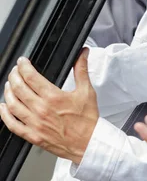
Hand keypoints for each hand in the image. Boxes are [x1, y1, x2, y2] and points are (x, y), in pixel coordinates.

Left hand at [0, 48, 98, 163]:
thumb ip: (81, 70)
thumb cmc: (87, 119)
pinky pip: (12, 124)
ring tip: (9, 85)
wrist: (88, 142)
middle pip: (19, 88)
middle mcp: (41, 109)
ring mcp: (34, 123)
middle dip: (14, 76)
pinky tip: (4, 107)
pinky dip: (4, 115)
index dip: (23, 66)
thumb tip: (83, 54)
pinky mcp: (32, 135)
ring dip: (8, 92)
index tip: (22, 62)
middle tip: (15, 71)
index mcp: (54, 97)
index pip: (31, 77)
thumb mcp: (86, 91)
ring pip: (12, 104)